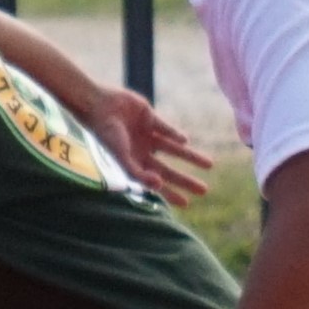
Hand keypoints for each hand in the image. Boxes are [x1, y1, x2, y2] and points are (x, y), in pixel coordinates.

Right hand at [82, 84, 210, 202]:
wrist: (99, 105)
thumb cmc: (106, 135)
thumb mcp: (122, 157)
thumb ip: (138, 173)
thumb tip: (159, 186)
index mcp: (133, 163)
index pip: (155, 182)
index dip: (169, 193)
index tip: (186, 203)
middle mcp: (141, 151)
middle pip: (168, 170)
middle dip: (185, 180)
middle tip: (204, 190)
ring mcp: (146, 134)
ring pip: (173, 149)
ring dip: (190, 156)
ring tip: (209, 165)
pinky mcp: (149, 117)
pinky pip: (166, 128)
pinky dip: (175, 134)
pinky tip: (184, 140)